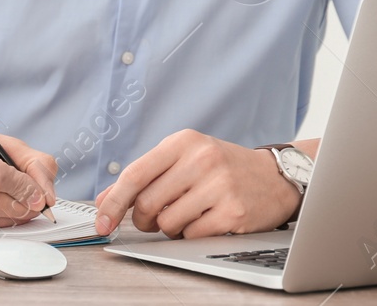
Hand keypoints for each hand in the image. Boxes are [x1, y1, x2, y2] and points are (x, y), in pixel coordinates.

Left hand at [93, 130, 299, 238]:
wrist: (275, 176)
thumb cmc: (223, 167)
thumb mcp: (184, 158)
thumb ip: (146, 175)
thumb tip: (104, 199)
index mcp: (183, 142)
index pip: (135, 174)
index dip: (113, 202)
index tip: (101, 221)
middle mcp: (201, 159)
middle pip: (147, 203)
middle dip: (143, 219)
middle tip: (154, 217)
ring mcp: (219, 185)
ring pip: (167, 222)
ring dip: (169, 227)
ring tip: (188, 214)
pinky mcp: (233, 212)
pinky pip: (191, 235)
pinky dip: (191, 234)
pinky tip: (206, 220)